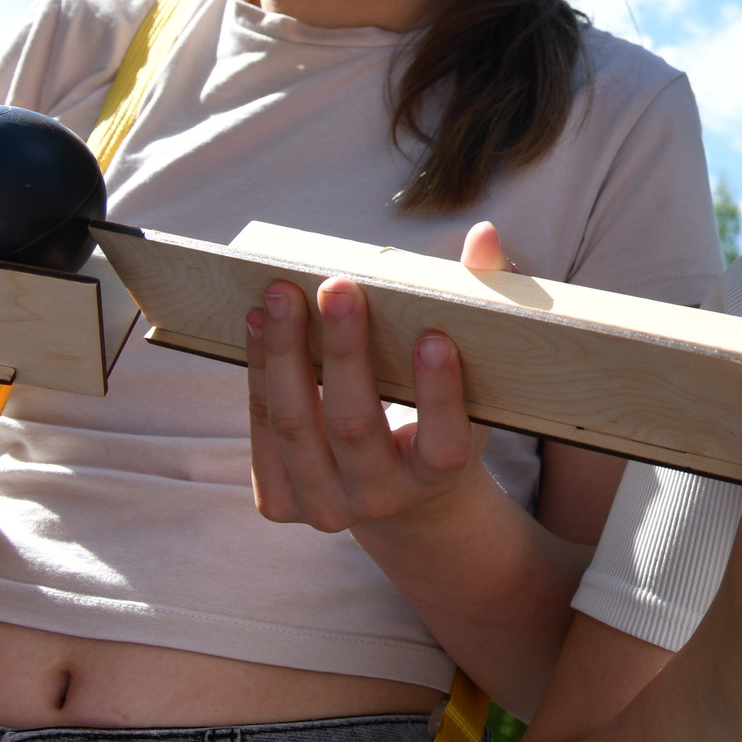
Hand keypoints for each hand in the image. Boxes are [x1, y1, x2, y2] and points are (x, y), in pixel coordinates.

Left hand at [245, 264, 488, 534]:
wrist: (401, 500)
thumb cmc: (443, 416)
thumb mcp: (476, 376)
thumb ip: (481, 306)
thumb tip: (483, 235)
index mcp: (440, 475)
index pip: (444, 442)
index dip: (439, 393)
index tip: (434, 337)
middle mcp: (383, 500)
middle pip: (355, 427)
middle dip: (344, 352)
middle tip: (337, 287)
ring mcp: (326, 506)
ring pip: (296, 426)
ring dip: (284, 355)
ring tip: (280, 296)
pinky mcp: (280, 502)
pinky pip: (263, 433)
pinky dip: (260, 375)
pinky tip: (258, 325)